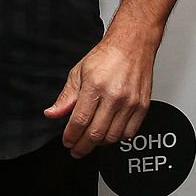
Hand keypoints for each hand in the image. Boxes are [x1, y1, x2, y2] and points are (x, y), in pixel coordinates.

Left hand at [43, 36, 155, 158]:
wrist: (132, 46)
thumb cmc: (107, 56)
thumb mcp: (79, 72)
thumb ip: (66, 97)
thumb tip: (52, 113)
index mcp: (95, 86)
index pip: (80, 120)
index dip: (71, 135)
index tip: (67, 141)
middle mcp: (114, 96)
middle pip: (96, 133)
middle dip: (82, 145)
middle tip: (76, 148)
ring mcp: (130, 103)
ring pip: (112, 137)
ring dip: (98, 143)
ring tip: (90, 140)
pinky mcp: (142, 107)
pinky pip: (129, 133)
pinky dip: (117, 139)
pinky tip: (108, 134)